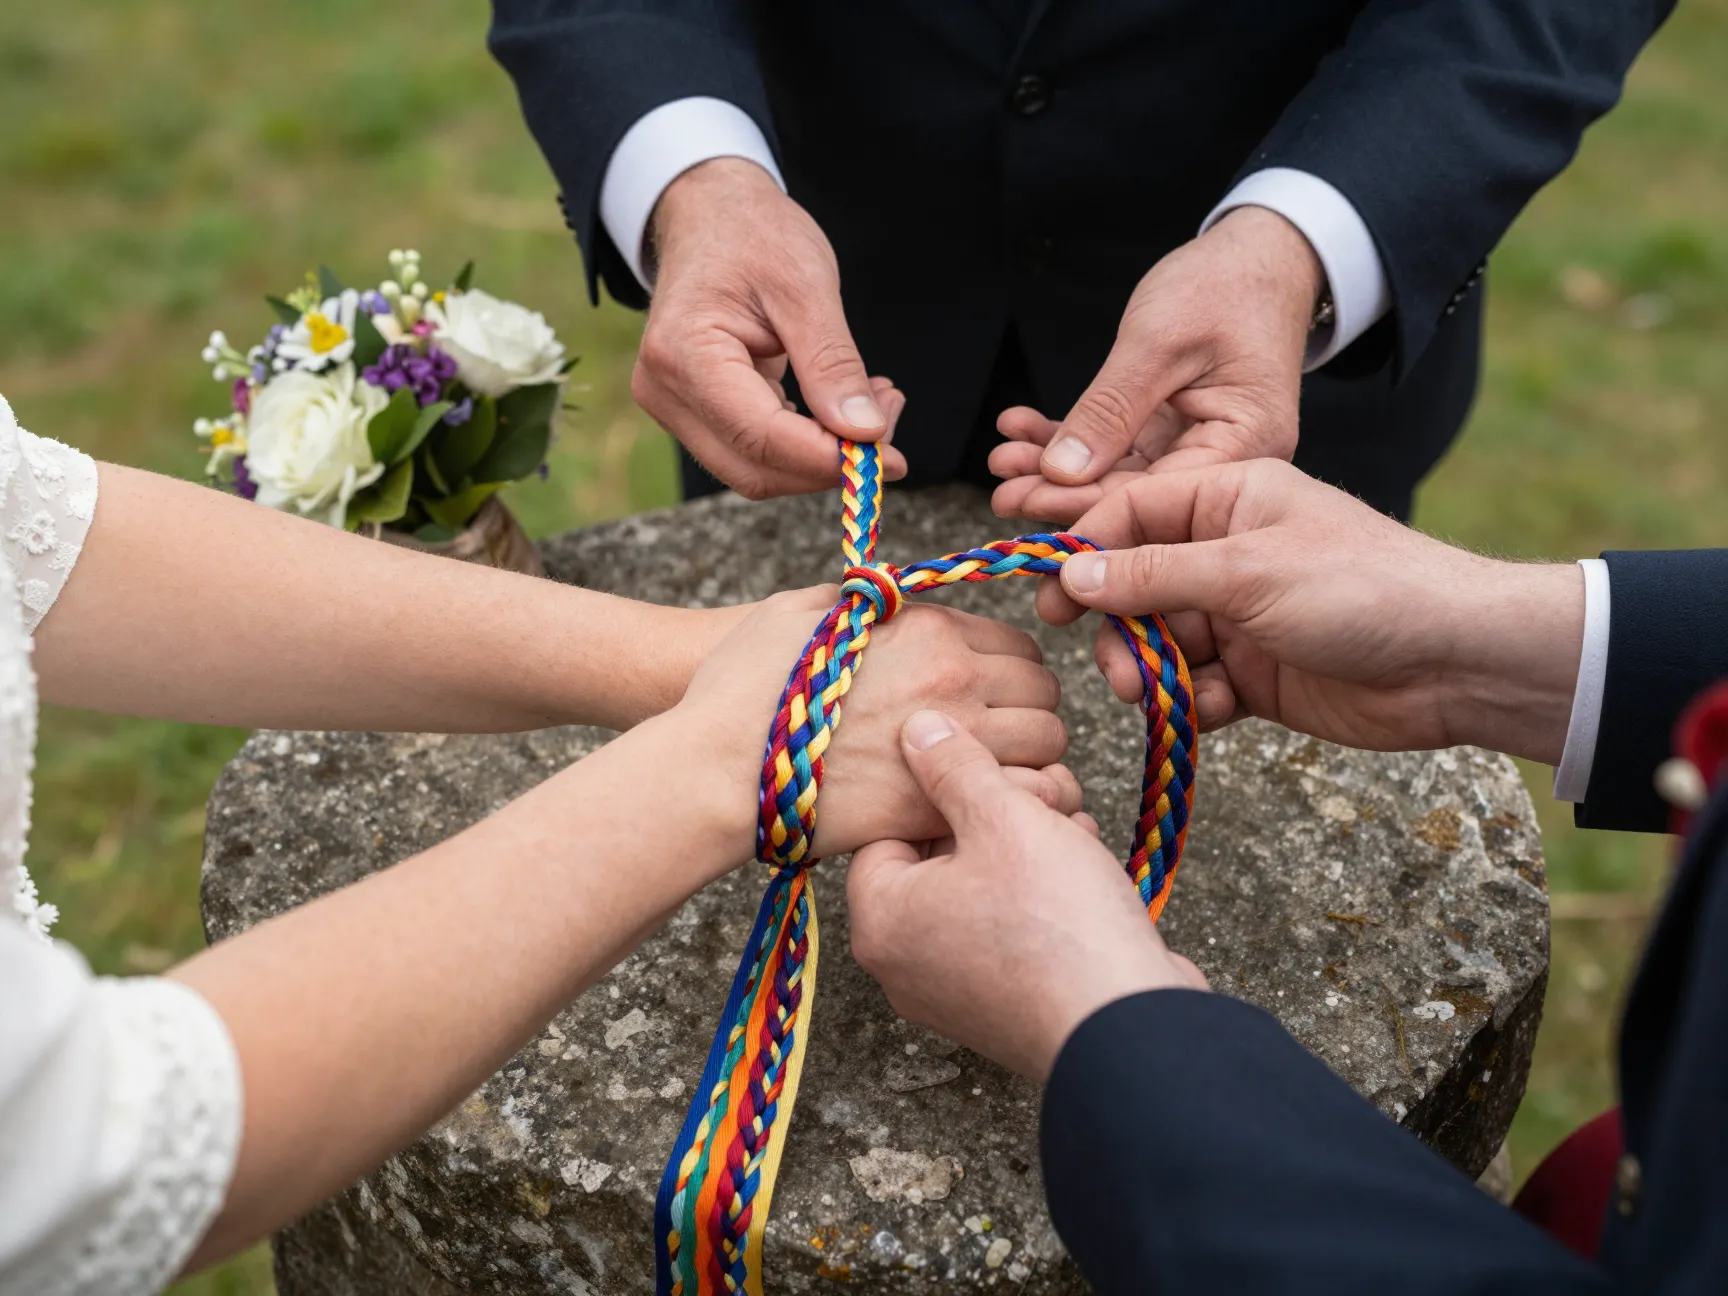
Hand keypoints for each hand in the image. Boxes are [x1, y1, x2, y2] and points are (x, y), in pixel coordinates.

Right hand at [635, 158, 908, 498]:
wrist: (711, 213)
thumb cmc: (753, 234)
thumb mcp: (806, 286)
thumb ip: (832, 364)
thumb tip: (865, 434)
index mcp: (683, 355)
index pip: (761, 437)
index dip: (828, 459)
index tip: (890, 456)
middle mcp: (666, 392)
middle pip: (755, 469)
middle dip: (828, 463)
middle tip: (890, 424)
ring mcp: (674, 406)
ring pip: (756, 470)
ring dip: (820, 456)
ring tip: (873, 404)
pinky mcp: (694, 412)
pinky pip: (753, 450)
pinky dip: (805, 443)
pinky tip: (842, 407)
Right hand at [674, 589, 1078, 860]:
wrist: (716, 771)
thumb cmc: (742, 690)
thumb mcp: (796, 611)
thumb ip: (857, 599)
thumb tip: (882, 599)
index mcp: (926, 630)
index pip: (1017, 643)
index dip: (1006, 669)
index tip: (989, 693)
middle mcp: (954, 678)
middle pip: (1044, 690)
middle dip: (1028, 710)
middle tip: (999, 735)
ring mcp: (956, 743)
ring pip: (1049, 743)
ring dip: (1031, 756)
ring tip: (997, 773)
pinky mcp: (942, 804)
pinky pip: (1025, 797)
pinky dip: (1019, 801)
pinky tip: (984, 809)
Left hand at [850, 711, 1204, 1080]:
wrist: (1129, 1027)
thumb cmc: (1056, 922)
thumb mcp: (1003, 817)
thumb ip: (953, 766)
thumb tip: (917, 730)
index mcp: (881, 920)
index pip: (889, 825)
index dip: (943, 786)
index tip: (993, 771)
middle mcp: (905, 966)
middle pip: (938, 855)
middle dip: (997, 812)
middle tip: (1046, 792)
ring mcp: (955, 993)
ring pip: (982, 887)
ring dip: (1029, 844)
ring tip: (1073, 822)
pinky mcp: (1006, 1006)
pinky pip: (1010, 929)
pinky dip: (1044, 892)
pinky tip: (1086, 863)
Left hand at [988, 207, 1320, 524]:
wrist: (1256, 252)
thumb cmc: (1222, 284)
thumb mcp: (1159, 342)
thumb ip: (1111, 410)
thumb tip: (1061, 473)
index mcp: (1248, 443)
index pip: (1157, 495)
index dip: (1086, 505)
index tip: (1026, 501)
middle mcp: (1229, 456)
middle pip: (1135, 493)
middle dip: (1062, 491)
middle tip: (1000, 493)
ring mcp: (1199, 445)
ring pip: (1118, 472)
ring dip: (1056, 466)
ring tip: (1003, 458)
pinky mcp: (1174, 429)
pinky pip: (1117, 445)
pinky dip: (1070, 438)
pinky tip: (1023, 430)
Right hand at [1037, 459, 1583, 763]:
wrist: (1454, 662)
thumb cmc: (1361, 588)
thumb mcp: (1245, 571)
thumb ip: (1153, 574)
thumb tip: (1072, 573)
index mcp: (1229, 498)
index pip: (1131, 511)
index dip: (1085, 551)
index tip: (1050, 596)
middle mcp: (1228, 551)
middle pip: (1136, 583)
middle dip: (1117, 624)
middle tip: (1105, 660)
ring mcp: (1241, 614)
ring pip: (1160, 640)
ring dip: (1149, 669)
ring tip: (1150, 692)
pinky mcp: (1256, 671)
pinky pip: (1197, 685)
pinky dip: (1196, 701)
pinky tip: (1218, 707)